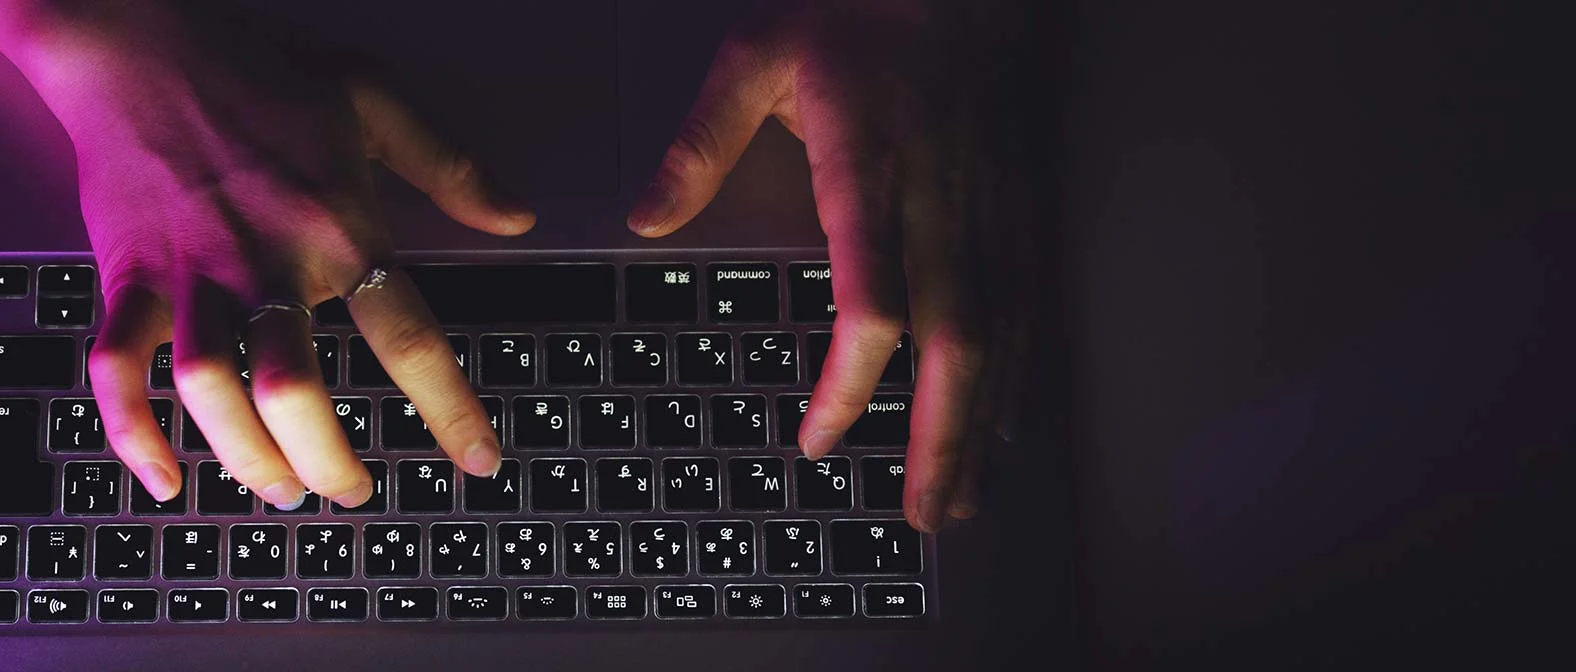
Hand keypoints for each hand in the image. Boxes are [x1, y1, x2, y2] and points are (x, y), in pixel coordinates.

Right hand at [0, 0, 528, 507]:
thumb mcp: (372, 97)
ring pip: (210, 390)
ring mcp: (189, 273)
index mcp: (336, 226)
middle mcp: (265, 261)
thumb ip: (450, 165)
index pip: (408, 336)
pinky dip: (132, 434)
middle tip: (349, 492)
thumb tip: (517, 218)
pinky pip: (115, 369)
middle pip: (294, 390)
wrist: (135, 40)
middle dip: (327, 461)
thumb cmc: (255, 69)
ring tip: (277, 489)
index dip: (449, 410)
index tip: (478, 462)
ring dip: (245, 457)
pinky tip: (164, 479)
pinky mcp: (127, 276)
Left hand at [628, 0, 1008, 531]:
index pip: (872, 297)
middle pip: (954, 342)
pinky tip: (1003, 426)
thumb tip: (645, 217)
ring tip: (954, 500)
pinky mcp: (1020, 203)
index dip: (849, 381)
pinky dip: (1018, 376)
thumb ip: (701, 141)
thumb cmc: (856, 5)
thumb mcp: (756, 51)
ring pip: (1000, 335)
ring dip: (979, 426)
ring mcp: (991, 204)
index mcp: (871, 167)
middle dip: (937, 438)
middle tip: (916, 513)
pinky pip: (1028, 305)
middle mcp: (942, 198)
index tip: (815, 437)